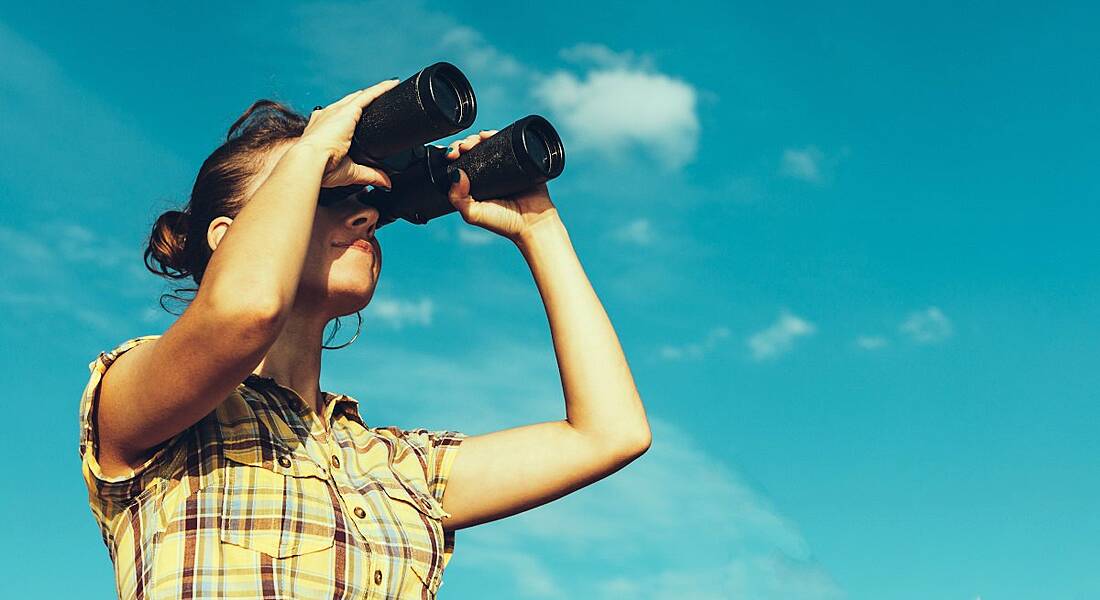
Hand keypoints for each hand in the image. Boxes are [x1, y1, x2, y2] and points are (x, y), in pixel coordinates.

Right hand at [295, 79, 399, 188]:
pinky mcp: (348, 110)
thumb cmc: (321, 168)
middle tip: (378, 97)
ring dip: (375, 92)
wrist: (310, 161)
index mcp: (322, 130)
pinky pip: (368, 95)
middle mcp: (328, 116)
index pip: (338, 119)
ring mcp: (337, 111)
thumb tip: (385, 184)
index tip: (357, 117)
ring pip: (360, 97)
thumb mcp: (349, 172)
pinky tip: (392, 84)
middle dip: (362, 100)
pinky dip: (380, 89)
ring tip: (389, 86)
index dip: (349, 116)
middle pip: (349, 103)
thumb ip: (369, 175)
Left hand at [444, 130, 558, 242]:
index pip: (459, 164)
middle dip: (464, 144)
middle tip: (463, 148)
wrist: (533, 223)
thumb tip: (456, 173)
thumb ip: (459, 199)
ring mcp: (504, 166)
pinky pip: (507, 142)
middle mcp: (488, 174)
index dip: (453, 155)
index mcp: (475, 185)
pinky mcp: (519, 160)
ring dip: (478, 137)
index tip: (451, 155)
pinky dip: (496, 134)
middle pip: (472, 151)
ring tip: (476, 140)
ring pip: (488, 145)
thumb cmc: (504, 223)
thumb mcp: (473, 214)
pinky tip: (489, 134)